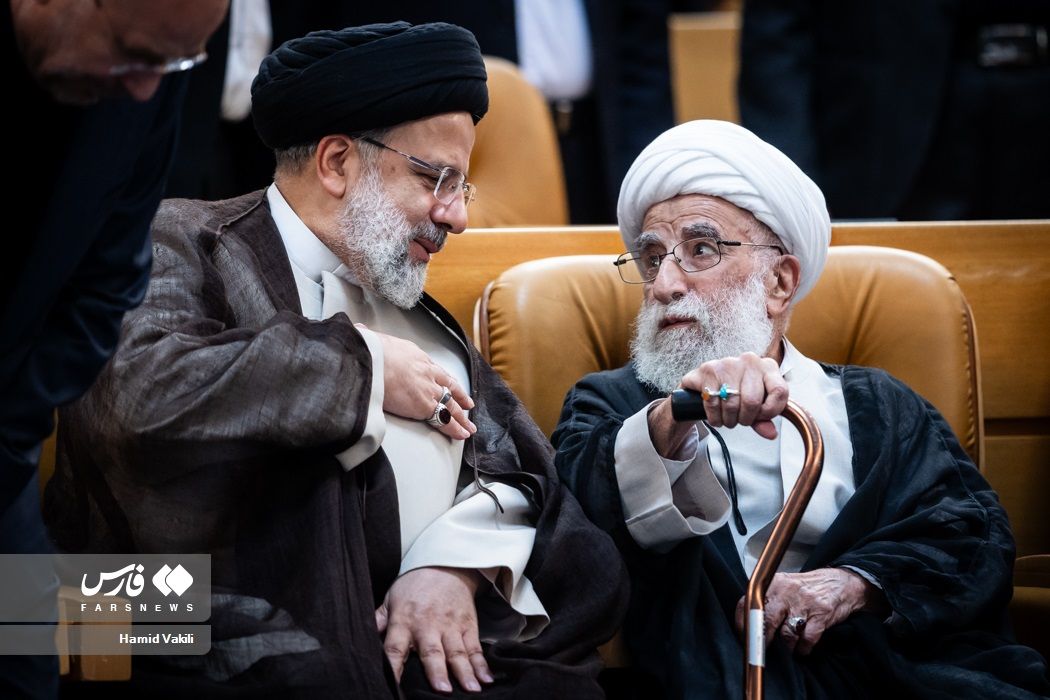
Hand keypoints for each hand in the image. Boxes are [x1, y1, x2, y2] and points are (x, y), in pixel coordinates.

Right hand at [356, 324, 475, 439]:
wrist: (371, 359)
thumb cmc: (369, 351)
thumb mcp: (371, 339)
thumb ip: (369, 338)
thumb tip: (360, 332)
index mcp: (416, 356)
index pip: (435, 370)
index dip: (445, 379)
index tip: (450, 385)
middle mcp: (427, 372)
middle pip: (449, 387)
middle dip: (461, 398)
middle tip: (469, 405)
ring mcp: (428, 389)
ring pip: (450, 405)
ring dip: (461, 417)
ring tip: (469, 428)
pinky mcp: (424, 405)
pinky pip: (443, 419)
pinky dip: (454, 428)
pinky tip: (461, 434)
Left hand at [375, 566, 493, 692]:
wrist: (444, 565)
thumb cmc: (414, 586)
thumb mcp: (390, 599)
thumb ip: (379, 621)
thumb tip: (360, 639)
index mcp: (404, 621)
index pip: (395, 648)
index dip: (394, 667)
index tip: (394, 685)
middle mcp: (428, 625)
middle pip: (432, 652)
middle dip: (437, 672)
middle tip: (442, 690)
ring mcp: (450, 626)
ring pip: (457, 652)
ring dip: (464, 671)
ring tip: (470, 689)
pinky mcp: (468, 625)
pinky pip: (475, 647)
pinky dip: (481, 664)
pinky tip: (486, 678)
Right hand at [684, 352, 785, 438]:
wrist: (706, 381)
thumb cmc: (736, 390)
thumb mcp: (755, 405)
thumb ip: (764, 419)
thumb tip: (771, 433)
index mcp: (768, 367)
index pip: (780, 391)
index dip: (770, 411)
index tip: (761, 416)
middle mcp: (750, 361)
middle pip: (753, 401)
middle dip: (745, 419)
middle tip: (740, 420)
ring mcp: (728, 363)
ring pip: (732, 404)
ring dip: (729, 420)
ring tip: (727, 418)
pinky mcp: (708, 370)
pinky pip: (714, 403)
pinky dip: (715, 417)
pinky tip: (716, 416)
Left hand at [734, 568, 882, 654]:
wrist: (841, 583)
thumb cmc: (808, 588)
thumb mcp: (784, 585)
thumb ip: (767, 599)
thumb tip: (748, 623)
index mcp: (774, 583)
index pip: (750, 603)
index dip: (743, 623)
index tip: (743, 635)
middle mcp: (787, 591)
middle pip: (767, 620)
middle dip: (762, 640)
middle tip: (762, 649)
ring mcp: (805, 603)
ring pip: (787, 634)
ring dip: (785, 648)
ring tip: (786, 649)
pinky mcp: (821, 615)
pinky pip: (807, 639)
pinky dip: (802, 649)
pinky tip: (801, 648)